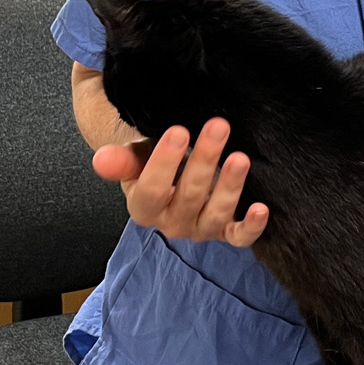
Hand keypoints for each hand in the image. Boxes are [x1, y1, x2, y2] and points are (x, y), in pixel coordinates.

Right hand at [91, 118, 268, 247]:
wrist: (173, 177)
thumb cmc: (153, 163)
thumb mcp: (136, 158)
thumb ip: (121, 161)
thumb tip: (101, 160)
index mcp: (144, 207)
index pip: (151, 190)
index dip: (164, 163)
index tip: (178, 131)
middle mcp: (172, 223)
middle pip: (189, 195)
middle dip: (204, 160)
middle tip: (217, 127)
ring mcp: (201, 228)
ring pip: (215, 214)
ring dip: (229, 186)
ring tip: (240, 158)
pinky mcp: (226, 231)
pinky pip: (239, 237)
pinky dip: (252, 227)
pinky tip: (262, 209)